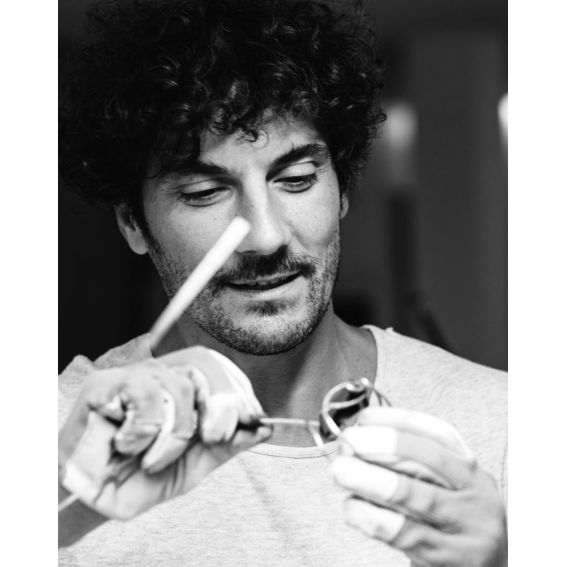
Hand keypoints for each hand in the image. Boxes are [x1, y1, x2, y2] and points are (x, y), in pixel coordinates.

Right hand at [59, 346, 270, 520]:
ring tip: (153, 458)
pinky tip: (129, 446)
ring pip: (179, 387)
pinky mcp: (105, 385)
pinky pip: (146, 397)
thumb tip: (267, 427)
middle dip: (220, 405)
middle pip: (203, 364)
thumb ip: (229, 444)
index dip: (237, 388)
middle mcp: (158, 373)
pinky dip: (145, 433)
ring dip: (175, 435)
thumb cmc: (140, 476)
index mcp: (179, 385)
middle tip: (212, 438)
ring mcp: (132, 375)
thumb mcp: (195, 462)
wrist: (94, 499)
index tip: (251, 419)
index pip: (215, 366)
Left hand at [330, 407, 506, 566]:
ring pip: (417, 497)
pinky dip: (374, 518)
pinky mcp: (450, 559)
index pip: (440, 434)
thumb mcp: (443, 491)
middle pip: (430, 460)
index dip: (400, 421)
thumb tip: (356, 443)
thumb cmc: (450, 528)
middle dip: (384, 446)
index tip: (365, 417)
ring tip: (341, 471)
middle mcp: (475, 495)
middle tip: (349, 441)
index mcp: (471, 471)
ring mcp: (467, 528)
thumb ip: (408, 467)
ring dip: (373, 480)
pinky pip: (407, 534)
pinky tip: (352, 508)